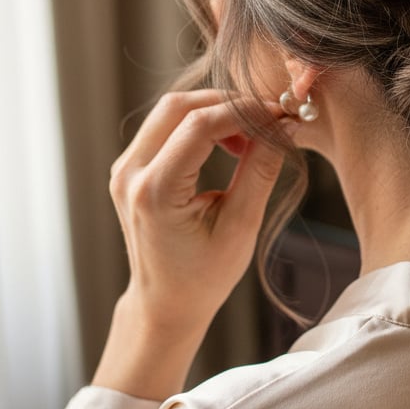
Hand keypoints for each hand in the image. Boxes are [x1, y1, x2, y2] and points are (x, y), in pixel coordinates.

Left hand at [93, 90, 292, 398]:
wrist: (165, 303)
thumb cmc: (203, 276)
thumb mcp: (241, 225)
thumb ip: (260, 170)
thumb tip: (284, 126)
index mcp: (154, 193)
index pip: (200, 126)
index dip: (245, 113)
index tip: (279, 116)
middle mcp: (130, 175)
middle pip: (179, 106)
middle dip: (229, 104)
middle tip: (268, 120)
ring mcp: (124, 169)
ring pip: (171, 110)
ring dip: (215, 112)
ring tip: (250, 138)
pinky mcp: (131, 167)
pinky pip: (166, 126)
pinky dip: (201, 124)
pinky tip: (229, 144)